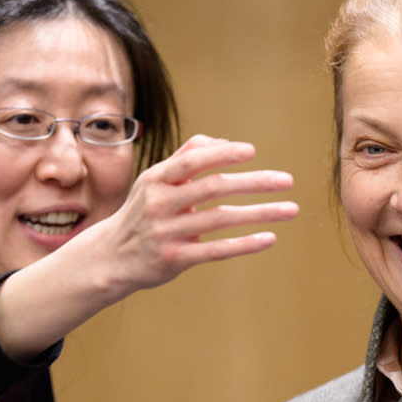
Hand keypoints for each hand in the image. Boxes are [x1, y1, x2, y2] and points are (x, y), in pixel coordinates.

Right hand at [82, 133, 298, 296]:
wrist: (111, 257)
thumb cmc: (142, 213)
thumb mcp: (154, 181)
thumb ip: (185, 158)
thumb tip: (223, 142)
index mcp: (156, 179)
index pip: (193, 160)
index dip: (223, 154)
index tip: (252, 152)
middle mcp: (160, 203)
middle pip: (214, 188)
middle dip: (254, 182)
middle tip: (287, 180)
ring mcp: (167, 232)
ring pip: (221, 219)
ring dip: (260, 213)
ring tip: (290, 209)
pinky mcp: (175, 259)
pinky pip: (216, 249)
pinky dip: (244, 244)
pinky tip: (269, 238)